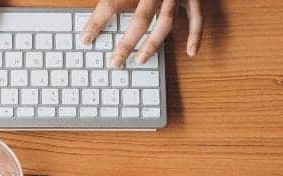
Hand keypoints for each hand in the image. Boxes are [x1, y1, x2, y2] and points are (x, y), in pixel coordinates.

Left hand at [81, 0, 202, 68]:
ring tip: (140, 60)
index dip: (97, 22)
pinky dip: (196, 35)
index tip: (85, 40)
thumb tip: (97, 8)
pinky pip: (197, 18)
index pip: (112, 3)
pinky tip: (191, 52)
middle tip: (114, 62)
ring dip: (153, 44)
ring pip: (165, 22)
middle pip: (140, 19)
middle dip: (127, 43)